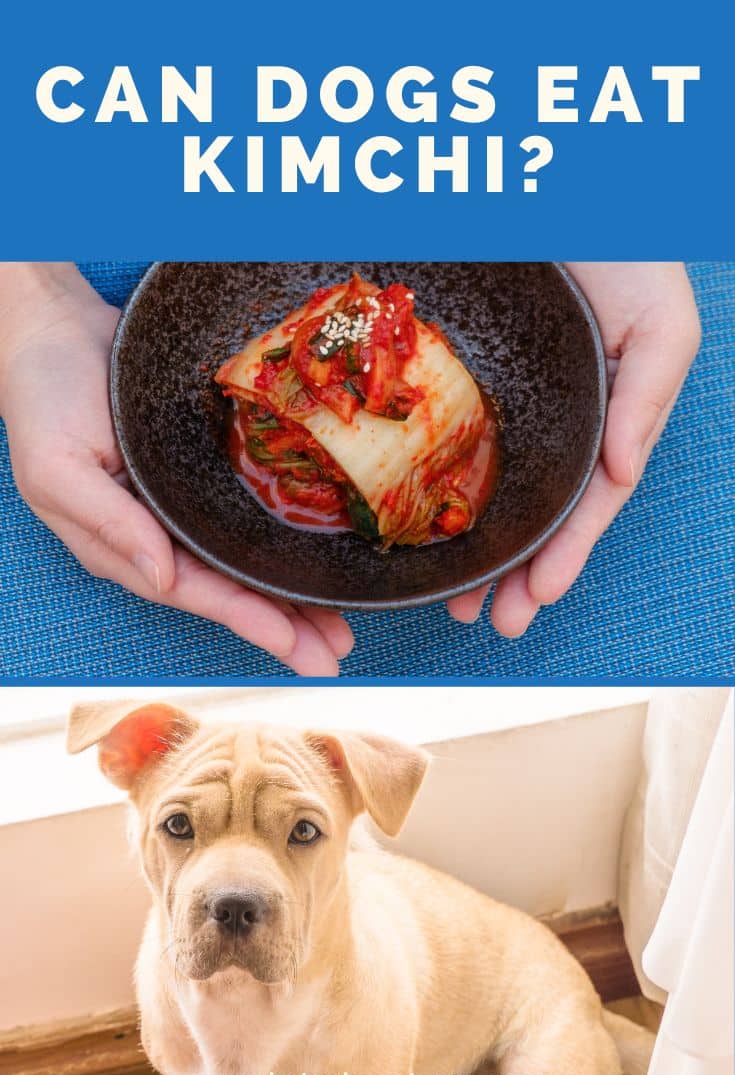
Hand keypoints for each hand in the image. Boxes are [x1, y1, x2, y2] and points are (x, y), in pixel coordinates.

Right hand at [0, 263, 353, 674]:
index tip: (294, 644)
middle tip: (338, 652)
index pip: (195, 591)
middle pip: (230, 587)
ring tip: (342, 624)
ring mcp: (185, 503)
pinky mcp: (203, 470)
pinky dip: (282, 538)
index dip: (246, 618)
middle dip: (285, 623)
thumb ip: (109, 525)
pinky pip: (248, 513)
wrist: (56, 330)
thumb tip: (162, 578)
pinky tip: (316, 556)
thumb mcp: (59, 468)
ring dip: (293, 594)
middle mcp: (160, 533)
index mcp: (124, 544)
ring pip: (246, 558)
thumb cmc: (44, 399)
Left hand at [447, 262, 700, 634]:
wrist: (558, 184)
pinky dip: (437, 489)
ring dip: (475, 551)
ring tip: (453, 604)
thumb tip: (624, 475)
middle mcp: (555, 421)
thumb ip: (647, 398)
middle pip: (532, 511)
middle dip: (512, 574)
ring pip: (489, 490)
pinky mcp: (463, 377)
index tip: (536, 600)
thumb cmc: (626, 251)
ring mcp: (508, 403)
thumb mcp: (661, 324)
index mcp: (603, 419)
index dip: (563, 554)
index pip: (584, 502)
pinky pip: (445, 441)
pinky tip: (423, 528)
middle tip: (483, 623)